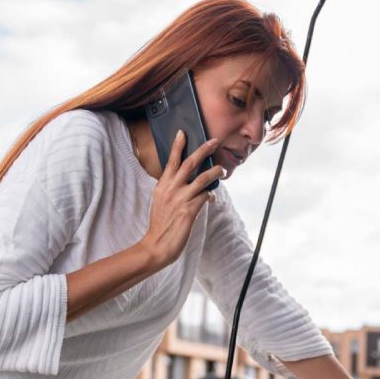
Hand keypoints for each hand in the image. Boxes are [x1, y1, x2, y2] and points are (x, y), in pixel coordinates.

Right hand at [136, 130, 226, 271]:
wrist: (157, 245)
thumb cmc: (160, 224)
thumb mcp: (160, 202)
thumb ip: (171, 190)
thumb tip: (188, 183)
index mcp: (162, 186)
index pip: (171, 161)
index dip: (177, 146)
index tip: (183, 133)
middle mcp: (170, 189)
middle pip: (189, 163)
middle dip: (203, 150)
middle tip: (214, 141)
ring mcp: (180, 199)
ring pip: (202, 178)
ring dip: (215, 172)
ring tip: (223, 171)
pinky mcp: (189, 211)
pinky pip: (205, 196)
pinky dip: (211, 195)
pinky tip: (212, 198)